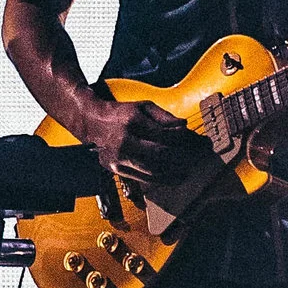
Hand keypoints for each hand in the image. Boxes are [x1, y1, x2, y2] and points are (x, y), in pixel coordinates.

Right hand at [89, 95, 204, 200]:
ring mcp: (118, 157)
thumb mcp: (142, 106)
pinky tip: (172, 179)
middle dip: (179, 158)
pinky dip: (159, 180)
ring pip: (151, 170)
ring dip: (172, 174)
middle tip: (193, 160)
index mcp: (131, 121)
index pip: (162, 134)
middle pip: (158, 154)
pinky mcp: (116, 169)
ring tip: (186, 174)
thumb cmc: (122, 114)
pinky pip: (142, 178)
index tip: (191, 140)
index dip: (180, 138)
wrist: (94, 123)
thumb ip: (164, 116)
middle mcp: (124, 140)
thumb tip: (183, 126)